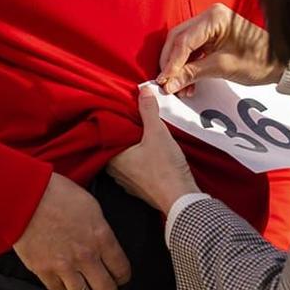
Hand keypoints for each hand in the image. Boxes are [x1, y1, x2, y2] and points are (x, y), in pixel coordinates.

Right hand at [11, 173, 131, 289]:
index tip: (119, 277)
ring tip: (81, 285)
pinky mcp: (43, 270)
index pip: (122, 270)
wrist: (25, 196)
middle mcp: (86, 256)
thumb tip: (103, 243)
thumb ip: (99, 229)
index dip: (122, 277)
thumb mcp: (90, 206)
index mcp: (101, 237)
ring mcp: (64, 265)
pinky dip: (59, 286)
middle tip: (105, 289)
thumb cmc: (56, 194)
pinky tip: (60, 278)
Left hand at [108, 84, 199, 213]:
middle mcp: (115, 172)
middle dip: (126, 137)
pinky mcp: (140, 190)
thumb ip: (148, 110)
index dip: (116, 124)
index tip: (124, 114)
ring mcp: (127, 183)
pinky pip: (136, 172)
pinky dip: (142, 164)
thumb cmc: (165, 168)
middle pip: (117, 148)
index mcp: (113, 157)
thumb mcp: (157, 132)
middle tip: (136, 124)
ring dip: (134, 151)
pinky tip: (153, 157)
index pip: (108, 136)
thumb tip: (143, 91)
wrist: (180, 199)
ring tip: (145, 138)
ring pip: (126, 161)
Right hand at [157, 4, 278, 95]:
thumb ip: (193, 73)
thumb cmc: (259, 60)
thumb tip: (169, 83)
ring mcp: (211, 26)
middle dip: (171, 64)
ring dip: (179, 68)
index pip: (184, 40)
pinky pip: (193, 51)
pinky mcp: (213, 38)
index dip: (171, 62)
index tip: (163, 81)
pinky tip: (188, 84)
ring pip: (183, 47)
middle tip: (166, 84)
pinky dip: (188, 67)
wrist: (280, 64)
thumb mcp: (224, 67)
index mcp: (214, 17)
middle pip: (179, 40)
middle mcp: (210, 17)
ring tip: (180, 89)